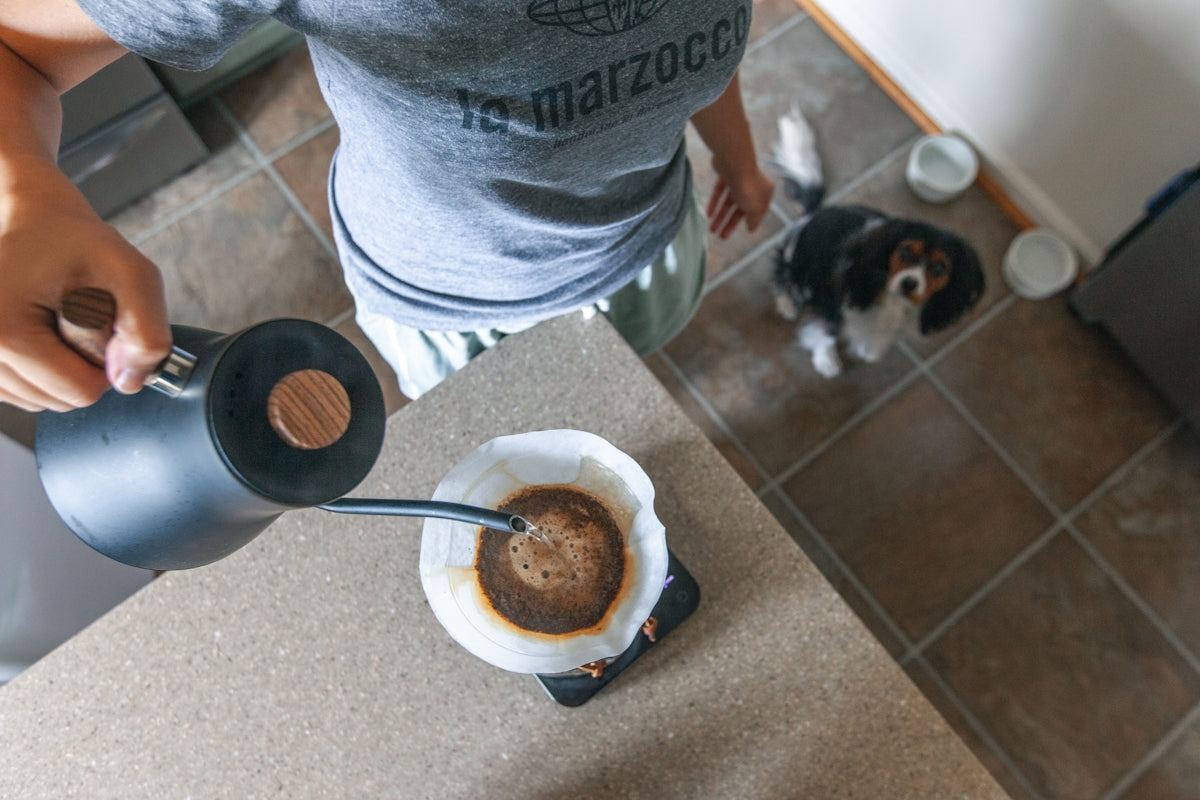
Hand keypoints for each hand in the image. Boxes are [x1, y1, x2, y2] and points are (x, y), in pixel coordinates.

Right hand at [0, 162, 170, 410]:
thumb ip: (147, 329)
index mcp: (3, 332)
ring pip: (45, 400)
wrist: (31, 219)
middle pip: (62, 399)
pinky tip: (43, 330)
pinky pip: (28, 394)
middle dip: (84, 362)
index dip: (109, 360)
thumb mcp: (131, 272)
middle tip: (77, 313)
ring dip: (65, 366)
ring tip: (57, 317)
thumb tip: (132, 381)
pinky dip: (46, 369)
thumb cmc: (75, 240)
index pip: (81, 391)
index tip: (99, 318)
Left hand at [705, 162, 774, 239]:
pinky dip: (714, 203)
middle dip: (730, 223)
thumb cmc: (747, 185)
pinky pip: (720, 192)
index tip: (745, 231)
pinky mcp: (726, 174)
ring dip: (720, 216)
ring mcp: (739, 179)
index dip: (751, 222)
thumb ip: (753, 220)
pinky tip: (709, 215)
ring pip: (728, 201)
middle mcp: (754, 185)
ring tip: (712, 230)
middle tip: (721, 236)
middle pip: (741, 208)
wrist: (734, 162)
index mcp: (765, 192)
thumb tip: (751, 229)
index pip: (758, 211)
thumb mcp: (754, 208)